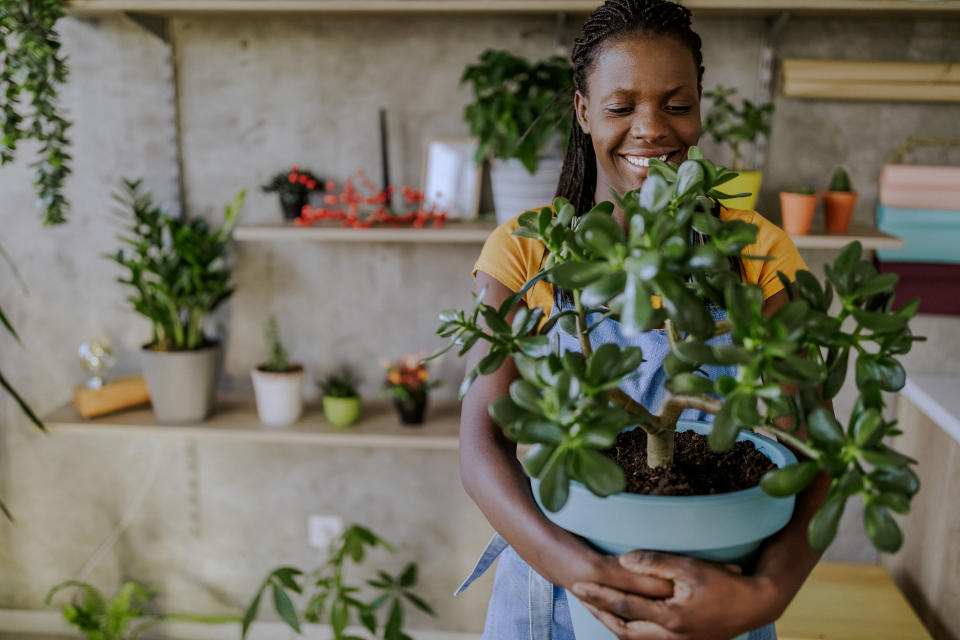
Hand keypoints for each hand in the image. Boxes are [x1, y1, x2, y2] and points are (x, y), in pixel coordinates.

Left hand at [571, 550, 778, 639]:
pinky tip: (624, 617)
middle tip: (580, 597)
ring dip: (612, 623)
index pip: (623, 606)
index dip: (598, 595)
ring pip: (633, 639)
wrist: (756, 606)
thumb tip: (623, 559)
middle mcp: (670, 636)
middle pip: (622, 629)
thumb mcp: (690, 567)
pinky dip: (630, 629)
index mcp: (669, 617)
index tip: (577, 584)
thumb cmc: (725, 583)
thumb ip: (655, 563)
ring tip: (596, 606)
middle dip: (599, 613)